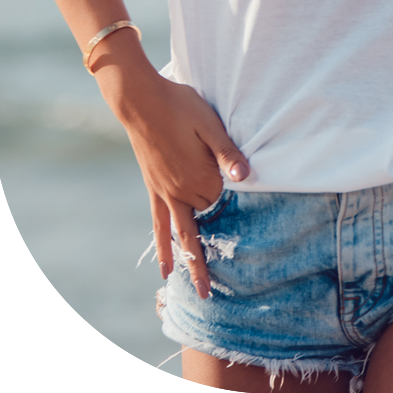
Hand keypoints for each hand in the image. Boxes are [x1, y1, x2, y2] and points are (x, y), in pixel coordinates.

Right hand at [102, 67, 249, 297]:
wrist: (141, 100)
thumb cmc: (180, 105)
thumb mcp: (209, 123)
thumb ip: (227, 151)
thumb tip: (245, 175)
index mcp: (200, 176)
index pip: (226, 201)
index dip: (237, 201)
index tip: (251, 207)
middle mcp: (182, 191)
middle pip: (208, 220)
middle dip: (219, 242)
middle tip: (229, 279)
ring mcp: (165, 193)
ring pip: (182, 235)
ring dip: (192, 263)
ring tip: (201, 291)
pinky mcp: (153, 189)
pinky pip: (158, 225)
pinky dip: (163, 247)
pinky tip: (164, 269)